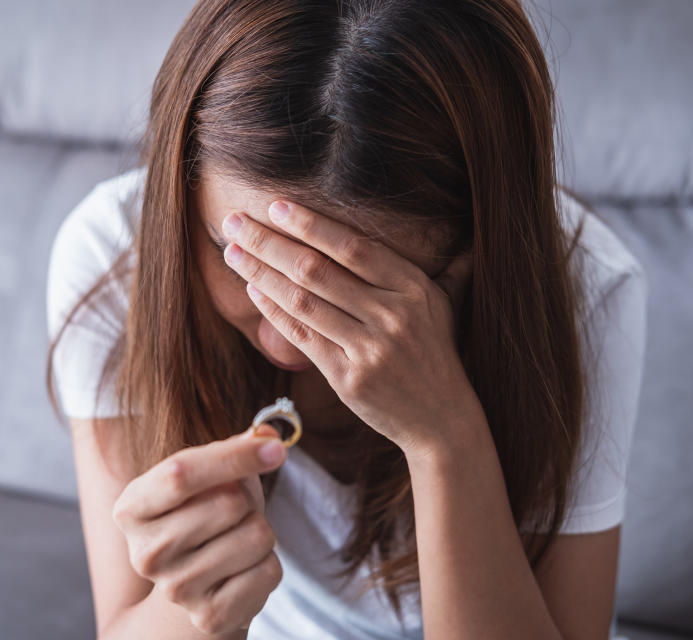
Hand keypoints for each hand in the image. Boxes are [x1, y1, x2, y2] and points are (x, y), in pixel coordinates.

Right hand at [111, 424, 286, 634]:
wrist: (198, 583)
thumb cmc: (204, 515)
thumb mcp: (209, 477)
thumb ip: (235, 449)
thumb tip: (268, 437)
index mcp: (132, 508)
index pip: (181, 473)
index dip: (233, 455)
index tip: (275, 447)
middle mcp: (145, 553)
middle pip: (229, 502)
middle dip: (248, 498)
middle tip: (234, 511)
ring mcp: (175, 589)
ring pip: (256, 535)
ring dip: (260, 531)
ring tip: (236, 540)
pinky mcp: (209, 616)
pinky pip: (268, 571)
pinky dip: (267, 564)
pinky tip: (242, 569)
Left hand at [221, 200, 481, 454]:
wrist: (440, 419)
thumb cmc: (434, 354)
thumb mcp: (442, 306)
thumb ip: (442, 268)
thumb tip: (459, 237)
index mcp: (413, 289)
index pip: (353, 247)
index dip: (310, 225)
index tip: (275, 207)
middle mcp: (392, 316)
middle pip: (317, 270)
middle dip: (269, 242)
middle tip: (235, 222)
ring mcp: (369, 349)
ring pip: (302, 301)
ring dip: (260, 274)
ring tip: (233, 253)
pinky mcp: (348, 378)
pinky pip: (301, 336)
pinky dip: (273, 312)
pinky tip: (253, 291)